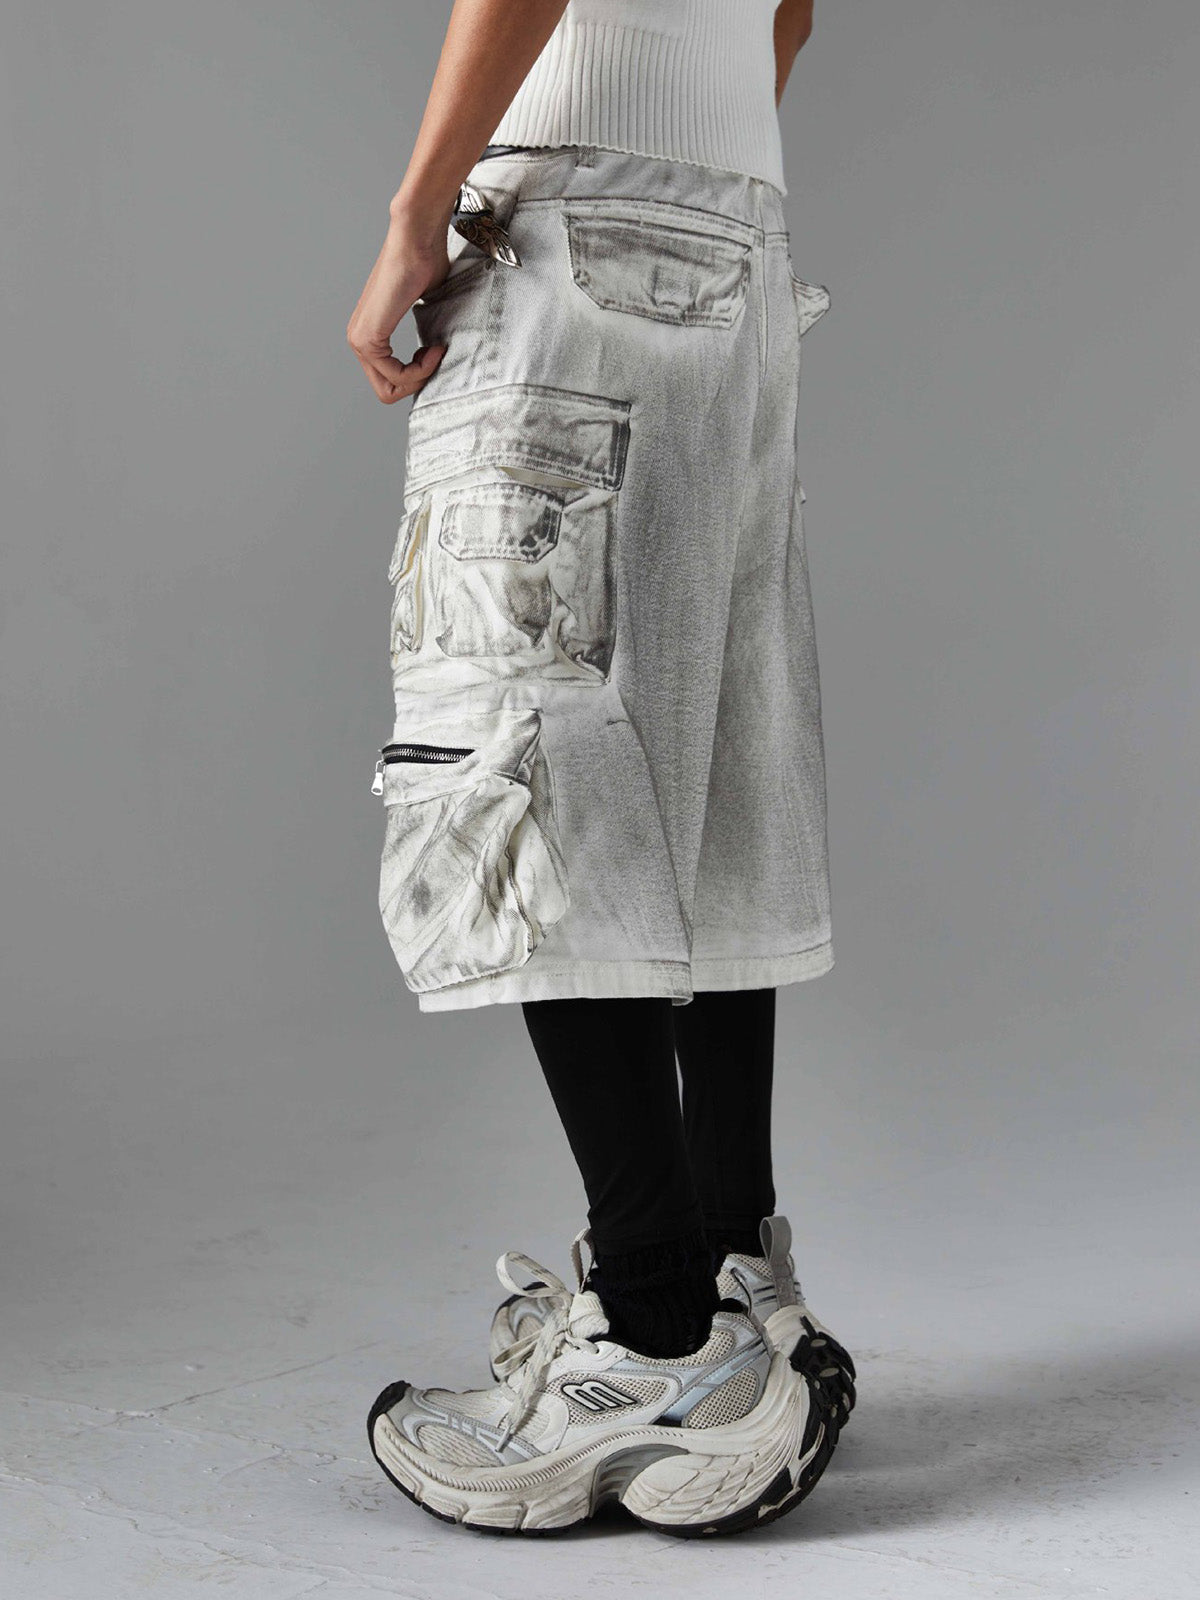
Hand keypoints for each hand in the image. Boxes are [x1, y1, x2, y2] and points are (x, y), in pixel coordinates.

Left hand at [346, 207, 451, 403]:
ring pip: (390, 388)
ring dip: (421, 376)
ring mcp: (360, 341)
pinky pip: (395, 376)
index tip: (437, 349)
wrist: (416, 240)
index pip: (390, 381)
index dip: (420, 375)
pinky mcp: (368, 340)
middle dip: (418, 382)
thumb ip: (425, 333)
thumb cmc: (425, 263)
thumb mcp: (427, 309)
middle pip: (387, 391)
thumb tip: (439, 352)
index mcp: (369, 336)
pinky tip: (434, 348)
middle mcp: (359, 341)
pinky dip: (420, 369)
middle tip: (437, 357)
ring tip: (437, 349)